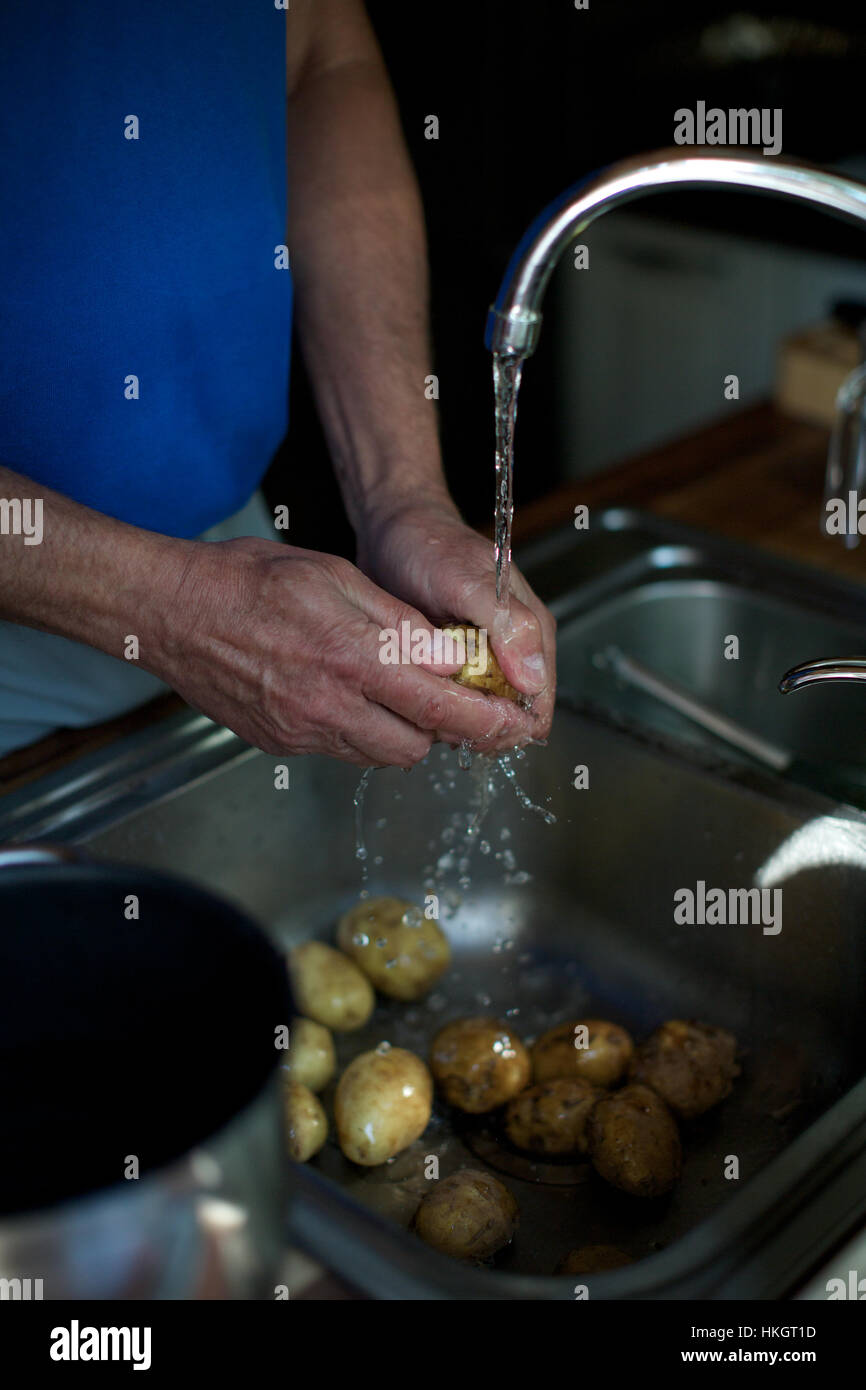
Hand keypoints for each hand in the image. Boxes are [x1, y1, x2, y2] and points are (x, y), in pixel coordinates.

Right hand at [149, 536, 538, 766]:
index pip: (439, 707)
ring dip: (401, 729)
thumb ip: (397, 622)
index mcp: (349, 658)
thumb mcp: (334, 575)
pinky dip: (359, 730)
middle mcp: (327, 706)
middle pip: (417, 746)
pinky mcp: (279, 743)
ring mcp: (300, 732)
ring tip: (393, 688)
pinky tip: (348, 693)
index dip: (485, 721)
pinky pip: (339, 750)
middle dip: (442, 725)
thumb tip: (450, 656)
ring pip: (380, 754)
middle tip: (447, 693)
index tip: (515, 723)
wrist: (167, 612)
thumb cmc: (247, 579)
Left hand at [356, 494, 555, 752]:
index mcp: (530, 632)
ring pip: (480, 715)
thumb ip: (507, 625)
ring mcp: (484, 659)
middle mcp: (513, 650)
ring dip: (454, 721)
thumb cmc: (431, 546)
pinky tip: (413, 700)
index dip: (512, 727)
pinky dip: (436, 708)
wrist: (393, 529)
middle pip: (511, 717)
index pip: (538, 704)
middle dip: (479, 728)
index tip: (475, 731)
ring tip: (421, 706)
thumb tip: (534, 680)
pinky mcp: (455, 663)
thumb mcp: (468, 581)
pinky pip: (453, 702)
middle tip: (437, 718)